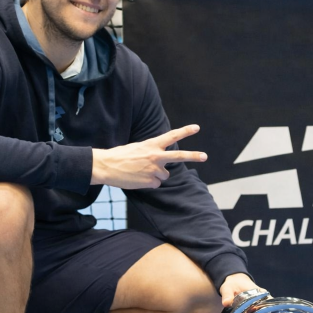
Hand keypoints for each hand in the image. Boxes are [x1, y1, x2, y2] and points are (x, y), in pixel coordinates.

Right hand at [91, 125, 206, 188]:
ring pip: (164, 175)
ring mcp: (154, 170)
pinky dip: (148, 183)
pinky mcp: (150, 182)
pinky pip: (155, 184)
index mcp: (152, 145)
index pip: (172, 136)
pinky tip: (137, 178)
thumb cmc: (120, 156)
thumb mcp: (138, 148)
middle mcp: (156, 156)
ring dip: (155, 175)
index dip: (185, 131)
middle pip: (179, 156)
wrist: (107, 166)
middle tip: (205, 156)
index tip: (197, 128)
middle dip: (193, 156)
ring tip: (140, 171)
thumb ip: (152, 152)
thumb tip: (161, 162)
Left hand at [219, 273, 285, 312]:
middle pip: (272, 312)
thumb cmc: (232, 284)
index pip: (273, 305)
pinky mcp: (258, 307)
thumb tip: (226, 303)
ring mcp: (262, 303)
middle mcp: (264, 298)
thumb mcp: (227, 288)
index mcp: (259, 293)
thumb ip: (227, 295)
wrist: (234, 280)